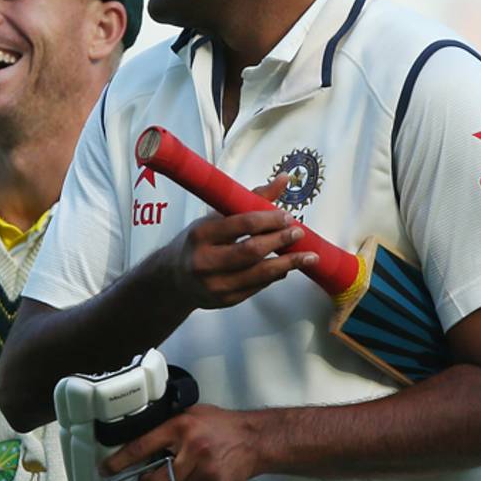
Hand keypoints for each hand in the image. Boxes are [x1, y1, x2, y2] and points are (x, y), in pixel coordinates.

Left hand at [103, 404, 260, 480]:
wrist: (254, 439)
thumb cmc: (219, 425)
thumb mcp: (189, 415)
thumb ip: (165, 426)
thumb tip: (136, 438)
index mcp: (180, 427)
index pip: (141, 447)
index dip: (119, 461)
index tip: (106, 469)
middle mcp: (191, 450)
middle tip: (149, 477)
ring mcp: (205, 472)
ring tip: (178, 475)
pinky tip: (195, 479)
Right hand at [156, 174, 318, 311]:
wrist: (173, 277)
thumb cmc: (198, 242)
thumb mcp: (215, 217)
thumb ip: (249, 199)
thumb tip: (285, 179)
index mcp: (201, 234)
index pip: (242, 224)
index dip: (269, 220)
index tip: (287, 216)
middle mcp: (204, 261)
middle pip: (252, 251)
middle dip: (280, 241)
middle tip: (299, 233)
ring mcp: (214, 284)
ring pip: (259, 274)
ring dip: (287, 264)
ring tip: (307, 256)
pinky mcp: (224, 301)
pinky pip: (257, 288)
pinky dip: (274, 276)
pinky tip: (286, 268)